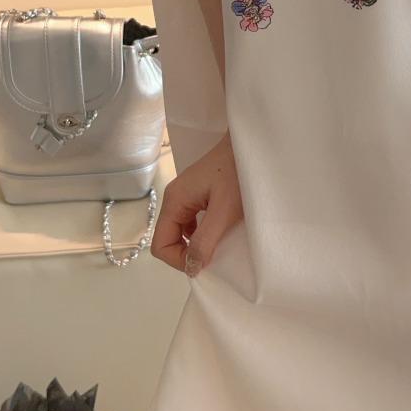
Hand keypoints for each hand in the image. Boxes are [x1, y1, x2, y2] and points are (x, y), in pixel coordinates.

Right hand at [150, 129, 243, 277]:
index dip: (178, 260)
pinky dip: (202, 233)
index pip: (159, 244)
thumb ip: (205, 239)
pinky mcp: (198, 194)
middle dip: (186, 254)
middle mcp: (174, 198)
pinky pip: (191, 222)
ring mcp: (185, 195)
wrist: (251, 143)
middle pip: (168, 239)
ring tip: (218, 246)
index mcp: (174, 200)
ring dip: (195, 244)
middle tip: (213, 257)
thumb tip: (191, 267)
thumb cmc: (239, 172)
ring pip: (180, 232)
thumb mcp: (224, 210)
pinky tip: (220, 232)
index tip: (204, 263)